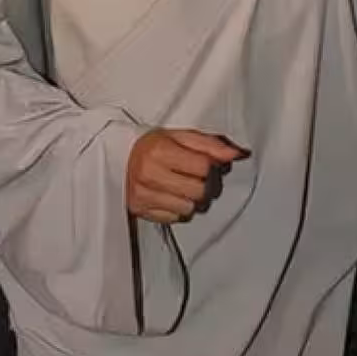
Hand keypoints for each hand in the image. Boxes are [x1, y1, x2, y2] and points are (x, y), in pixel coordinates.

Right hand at [126, 129, 245, 224]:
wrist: (119, 158)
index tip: (207, 164)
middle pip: (199, 191)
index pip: (204, 167)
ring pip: (189, 208)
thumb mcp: (181, 137)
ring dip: (193, 200)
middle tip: (198, 178)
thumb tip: (237, 154)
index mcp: (160, 150)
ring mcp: (143, 195)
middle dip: (205, 185)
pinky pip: (175, 218)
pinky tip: (172, 196)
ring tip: (184, 187)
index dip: (212, 167)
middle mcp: (150, 174)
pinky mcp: (141, 210)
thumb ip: (210, 145)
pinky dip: (179, 209)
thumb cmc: (154, 146)